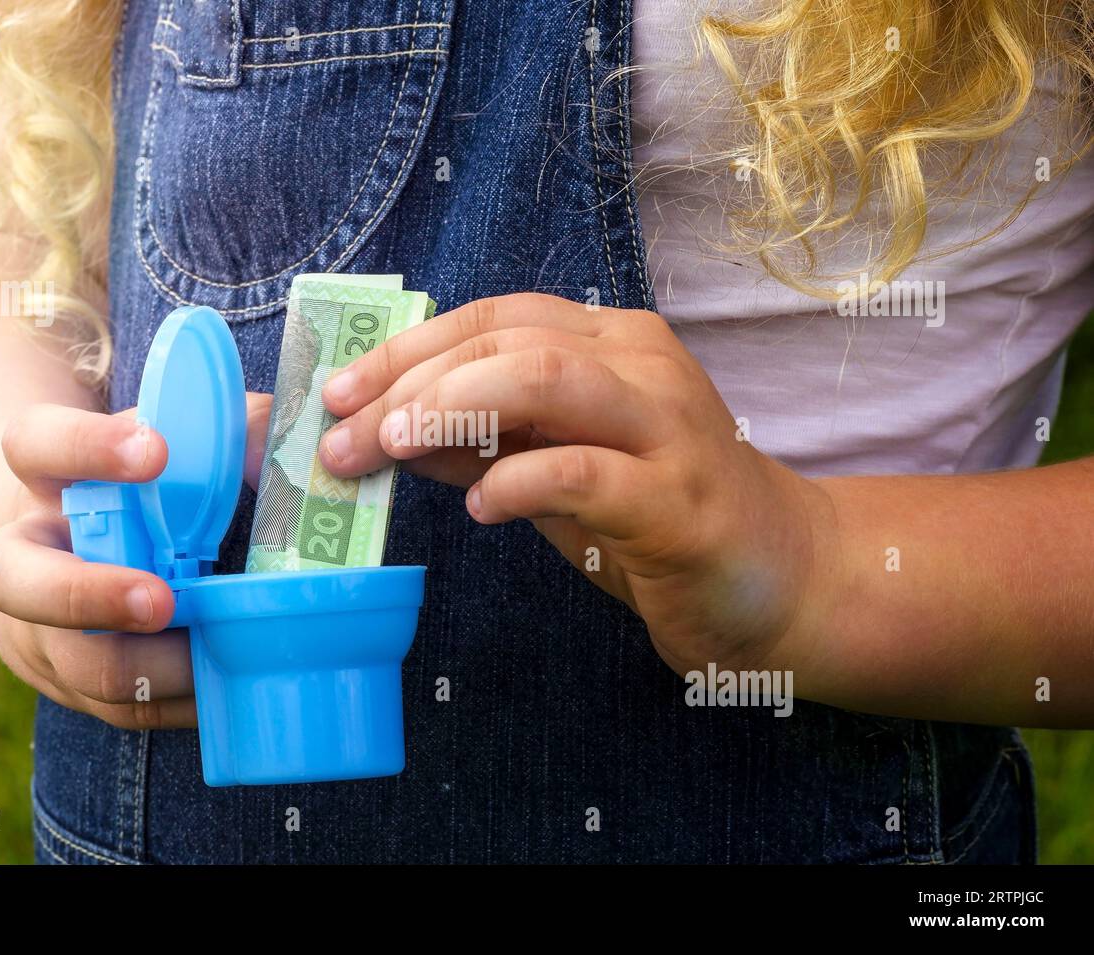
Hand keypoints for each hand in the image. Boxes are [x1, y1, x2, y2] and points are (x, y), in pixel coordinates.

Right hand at [0, 396, 272, 728]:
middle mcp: (21, 556)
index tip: (156, 450)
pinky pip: (123, 708)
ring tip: (213, 649)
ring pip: (76, 663)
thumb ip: (216, 434)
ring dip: (151, 665)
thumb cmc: (127, 491)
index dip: (87, 448)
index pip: (35, 445)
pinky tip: (228, 680)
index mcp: (39, 477)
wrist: (57, 552)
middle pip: (14, 581)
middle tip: (161, 598)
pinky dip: (180, 699)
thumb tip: (272, 445)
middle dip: (89, 595)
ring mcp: (40, 630)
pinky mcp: (76, 684)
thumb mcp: (156, 446)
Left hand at [317, 293, 836, 676]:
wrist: (779, 577)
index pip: (494, 318)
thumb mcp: (555, 469)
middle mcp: (641, 366)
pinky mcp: (678, 499)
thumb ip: (483, 443)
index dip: (407, 348)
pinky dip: (515, 482)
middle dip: (408, 383)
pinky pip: (581, 471)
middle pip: (506, 342)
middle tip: (341, 436)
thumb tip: (388, 429)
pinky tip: (478, 507)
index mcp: (611, 343)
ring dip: (451, 408)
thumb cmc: (657, 516)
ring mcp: (667, 426)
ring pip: (544, 379)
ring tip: (393, 446)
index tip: (338, 391)